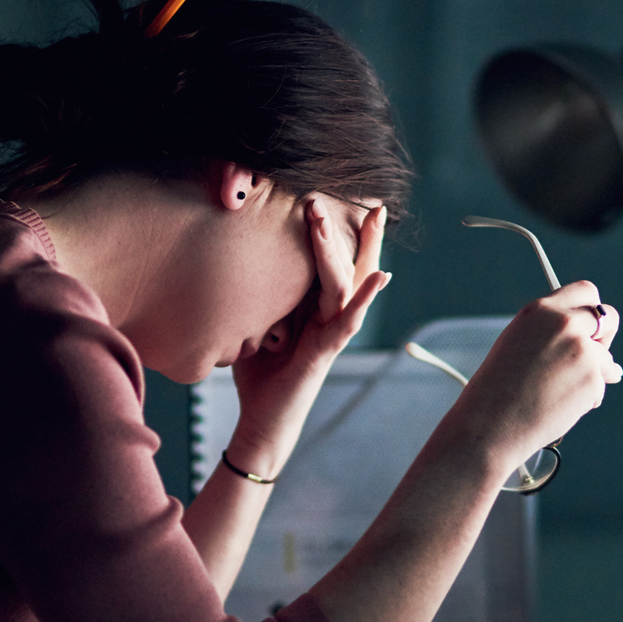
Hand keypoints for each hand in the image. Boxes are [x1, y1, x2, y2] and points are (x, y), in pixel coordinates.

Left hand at [228, 199, 388, 474]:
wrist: (262, 422)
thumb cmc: (258, 374)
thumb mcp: (255, 321)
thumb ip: (258, 294)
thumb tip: (241, 256)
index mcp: (315, 308)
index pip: (332, 263)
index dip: (340, 234)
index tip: (346, 199)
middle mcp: (330, 317)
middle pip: (351, 268)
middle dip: (362, 234)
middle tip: (375, 199)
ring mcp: (332, 334)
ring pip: (347, 285)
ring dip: (352, 250)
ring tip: (366, 218)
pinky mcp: (326, 352)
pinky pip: (348, 321)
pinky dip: (365, 298)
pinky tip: (381, 277)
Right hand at [447, 281, 621, 470]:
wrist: (491, 425)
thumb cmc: (497, 390)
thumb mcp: (518, 343)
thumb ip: (553, 334)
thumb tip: (598, 346)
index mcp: (540, 310)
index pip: (585, 291)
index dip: (590, 310)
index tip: (590, 325)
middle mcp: (564, 323)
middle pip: (608, 317)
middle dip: (606, 336)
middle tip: (594, 356)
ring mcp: (582, 350)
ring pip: (606, 358)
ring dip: (593, 374)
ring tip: (556, 392)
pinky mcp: (593, 378)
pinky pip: (601, 385)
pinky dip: (587, 397)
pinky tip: (559, 406)